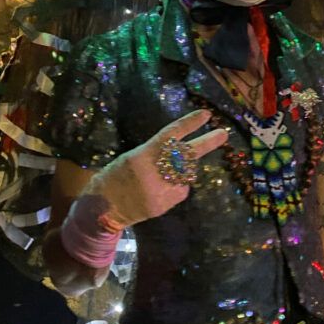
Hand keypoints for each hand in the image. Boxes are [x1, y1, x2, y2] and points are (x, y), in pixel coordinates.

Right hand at [83, 109, 227, 226]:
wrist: (101, 209)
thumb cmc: (114, 177)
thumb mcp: (132, 157)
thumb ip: (155, 155)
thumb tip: (178, 152)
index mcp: (143, 155)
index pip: (171, 135)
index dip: (189, 124)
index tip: (206, 115)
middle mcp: (154, 172)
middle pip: (186, 155)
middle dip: (207, 143)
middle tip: (222, 134)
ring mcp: (160, 190)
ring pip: (184, 175)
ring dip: (182, 171)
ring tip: (164, 174)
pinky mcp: (164, 205)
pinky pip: (179, 191)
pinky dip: (176, 188)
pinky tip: (161, 190)